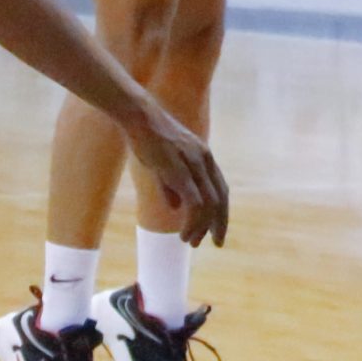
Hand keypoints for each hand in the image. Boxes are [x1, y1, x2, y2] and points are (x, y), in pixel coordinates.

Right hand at [122, 105, 229, 246]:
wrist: (139, 117)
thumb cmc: (147, 137)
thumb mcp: (164, 162)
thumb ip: (172, 185)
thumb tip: (176, 208)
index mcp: (204, 157)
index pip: (221, 189)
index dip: (222, 212)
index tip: (218, 231)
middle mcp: (205, 161)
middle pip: (221, 198)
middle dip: (220, 223)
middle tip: (217, 243)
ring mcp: (194, 165)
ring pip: (209, 205)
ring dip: (202, 227)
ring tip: (191, 242)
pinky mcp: (180, 171)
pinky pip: (195, 203)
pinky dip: (193, 222)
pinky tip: (184, 234)